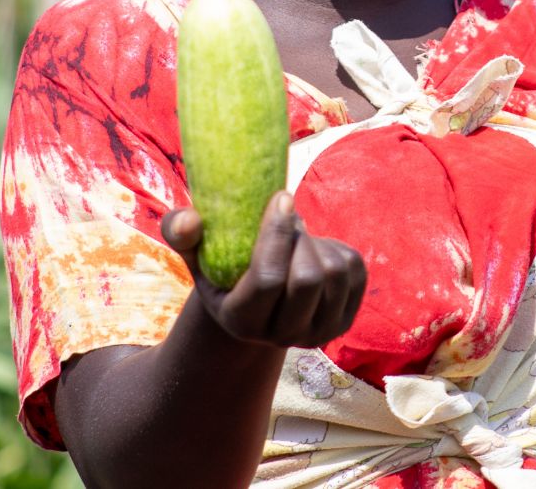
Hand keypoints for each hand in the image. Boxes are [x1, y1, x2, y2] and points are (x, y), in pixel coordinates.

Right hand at [161, 191, 366, 349]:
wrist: (260, 302)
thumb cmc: (223, 267)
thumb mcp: (196, 251)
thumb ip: (181, 231)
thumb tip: (187, 220)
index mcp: (242, 322)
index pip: (267, 279)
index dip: (276, 233)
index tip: (281, 196)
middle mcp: (282, 337)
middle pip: (307, 279)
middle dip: (298, 237)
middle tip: (287, 218)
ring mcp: (318, 333)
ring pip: (335, 273)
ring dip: (317, 242)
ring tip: (297, 238)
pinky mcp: (345, 320)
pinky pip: (354, 271)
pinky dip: (336, 248)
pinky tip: (314, 252)